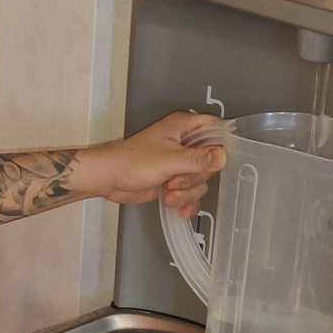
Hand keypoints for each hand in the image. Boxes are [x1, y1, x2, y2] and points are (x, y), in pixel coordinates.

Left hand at [75, 113, 225, 216]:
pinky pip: (192, 194)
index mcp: (184, 127)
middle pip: (211, 162)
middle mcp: (184, 144)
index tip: (218, 160)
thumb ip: (198, 159)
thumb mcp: (169, 160)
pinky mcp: (174, 181)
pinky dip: (185, 202)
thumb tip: (222, 157)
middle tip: (175, 179)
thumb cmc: (130, 161)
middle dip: (194, 178)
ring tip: (168, 191)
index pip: (216, 128)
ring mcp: (180, 164)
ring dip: (186, 192)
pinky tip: (175, 206)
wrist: (109, 180)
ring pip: (201, 182)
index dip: (222, 144)